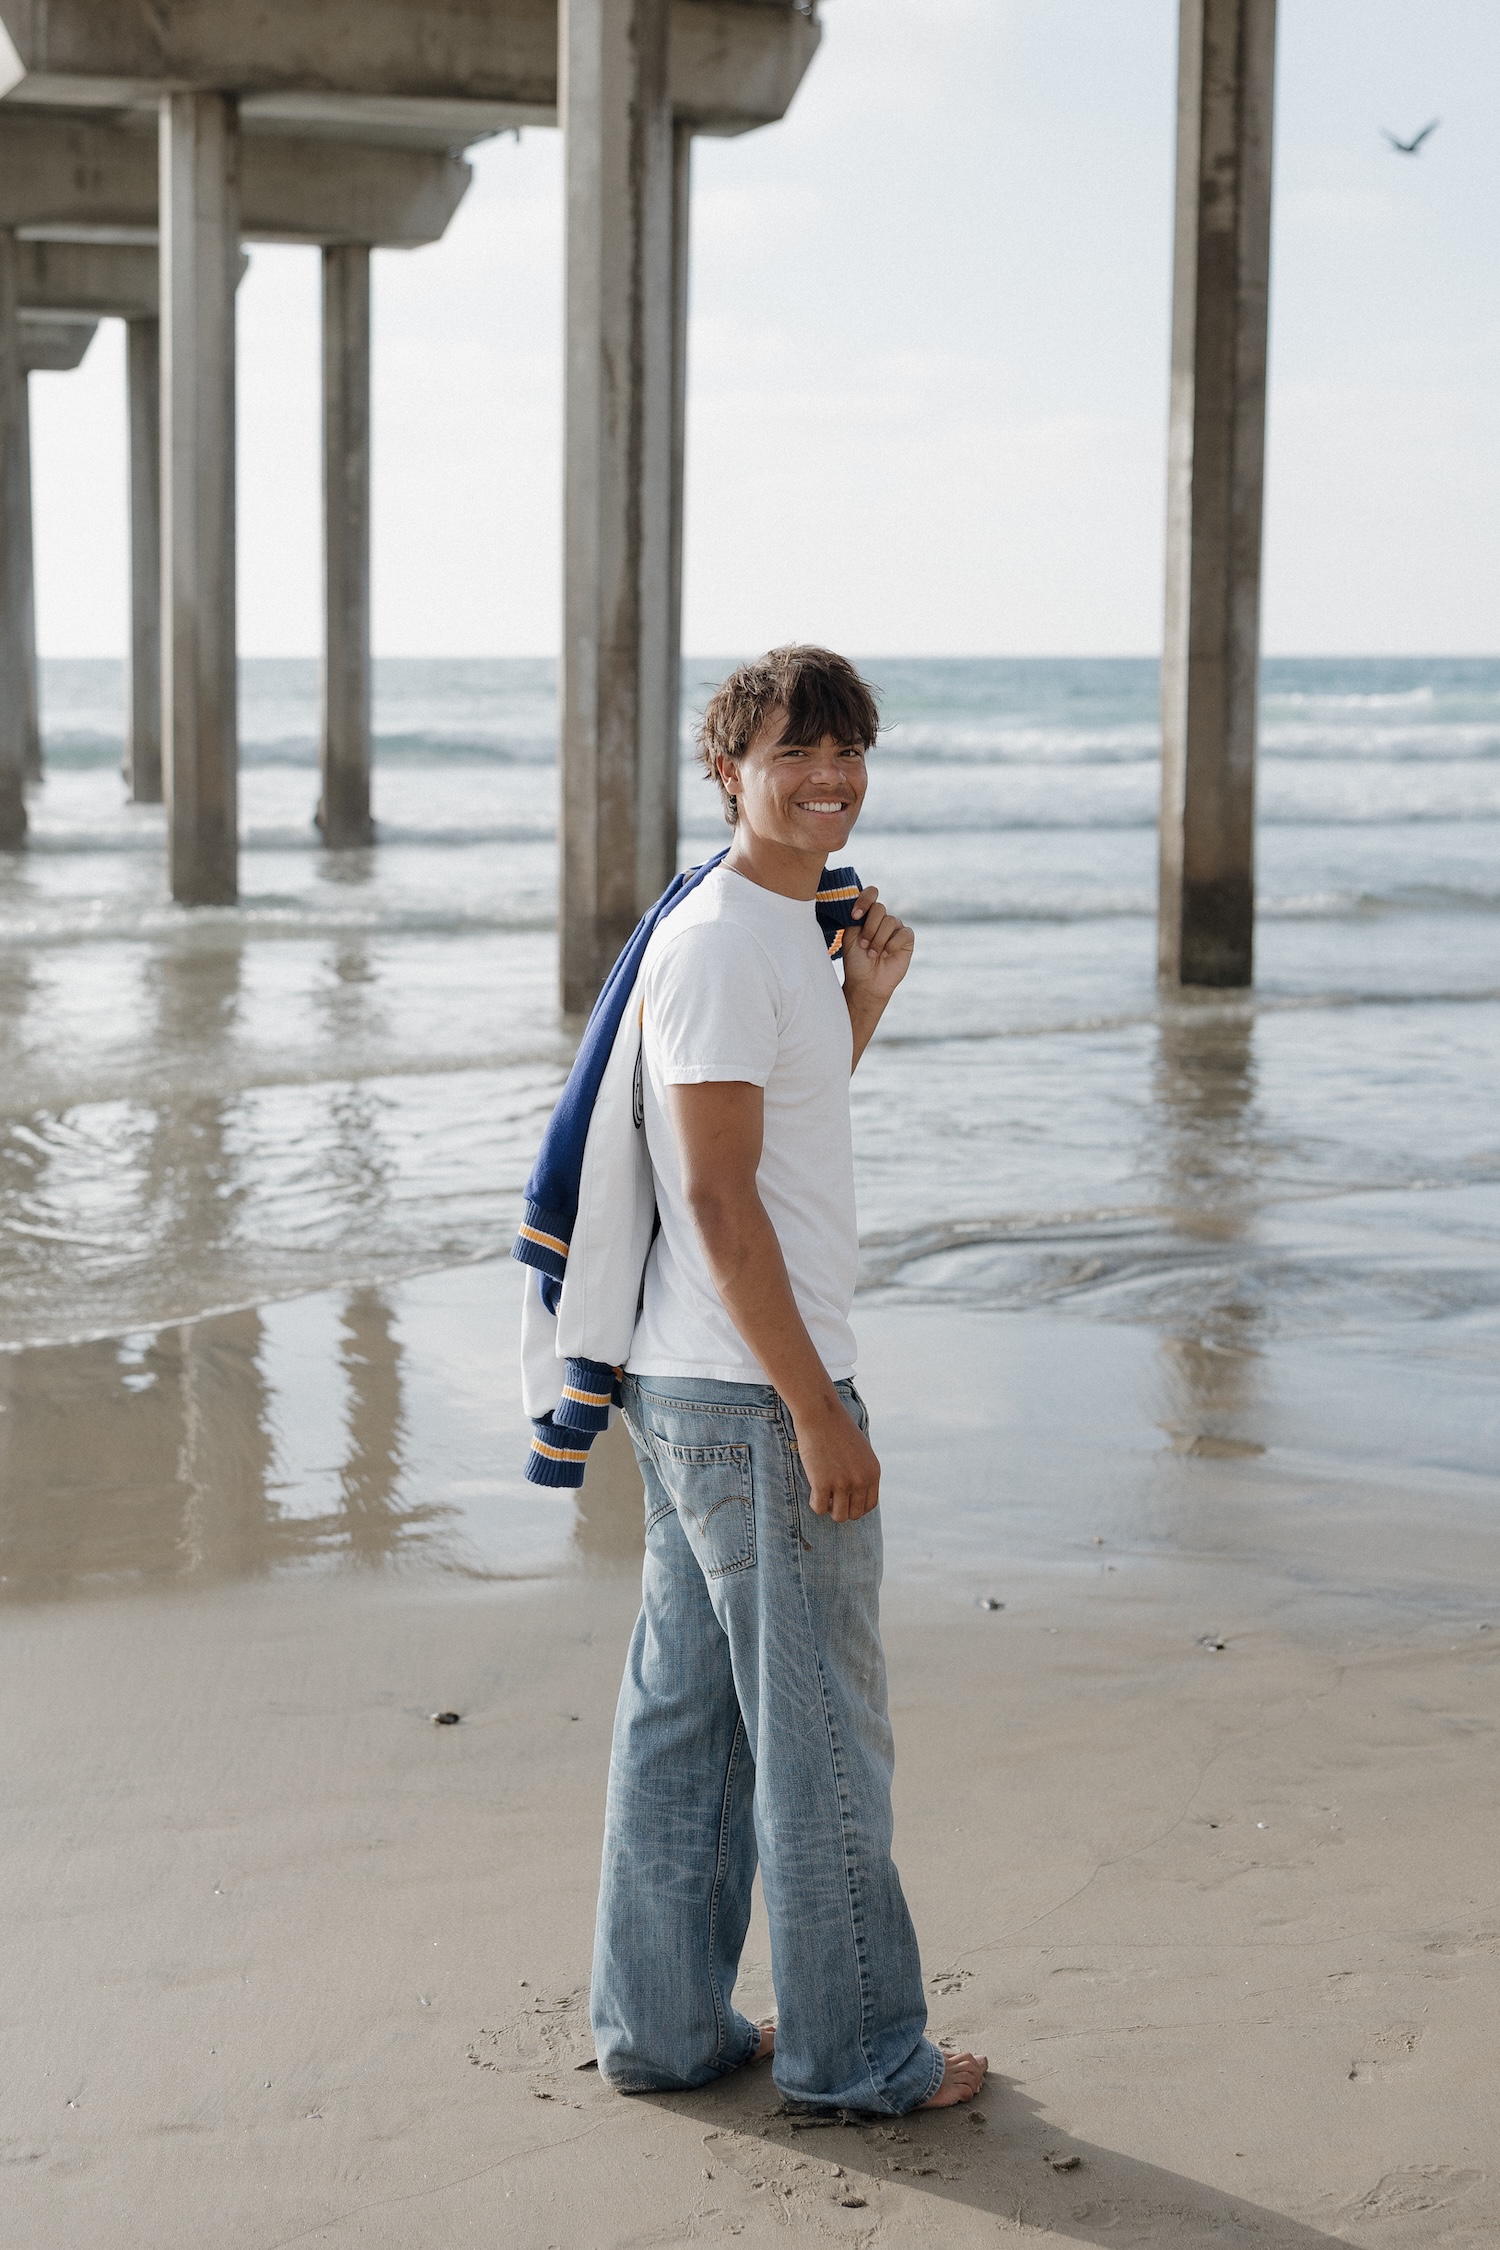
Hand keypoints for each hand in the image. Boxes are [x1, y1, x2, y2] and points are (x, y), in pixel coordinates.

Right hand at [795, 1395, 880, 1521]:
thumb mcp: (861, 1450)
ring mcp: (842, 1483)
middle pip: (854, 1514)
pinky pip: (819, 1508)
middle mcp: (861, 1480)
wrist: (820, 1413)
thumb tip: (855, 1494)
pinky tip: (813, 1489)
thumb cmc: (837, 1428)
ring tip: (821, 1493)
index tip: (844, 1500)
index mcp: (873, 1472)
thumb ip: (862, 1471)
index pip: (869, 1505)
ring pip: (838, 1516)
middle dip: (841, 1508)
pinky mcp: (822, 1483)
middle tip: (830, 1496)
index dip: (855, 1507)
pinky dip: (814, 1503)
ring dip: (829, 1509)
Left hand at [842, 885, 913, 1007]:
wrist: (866, 983)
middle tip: (864, 945)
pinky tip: (886, 954)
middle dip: (869, 928)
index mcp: (867, 915)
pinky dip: (892, 944)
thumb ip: (854, 918)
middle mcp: (882, 919)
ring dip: (879, 939)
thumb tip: (857, 902)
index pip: (871, 894)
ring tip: (873, 954)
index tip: (855, 916)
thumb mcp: (849, 937)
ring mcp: (895, 928)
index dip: (864, 901)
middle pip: (879, 908)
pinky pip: (903, 933)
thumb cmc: (856, 961)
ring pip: (891, 921)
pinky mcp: (906, 939)